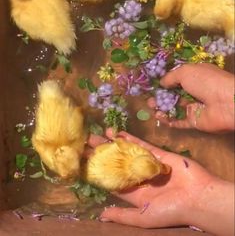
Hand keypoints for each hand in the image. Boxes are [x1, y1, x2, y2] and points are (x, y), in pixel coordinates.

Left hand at [87, 131, 233, 235]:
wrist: (197, 197)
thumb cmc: (170, 211)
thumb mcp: (143, 217)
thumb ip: (122, 215)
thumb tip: (101, 215)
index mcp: (133, 193)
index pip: (111, 180)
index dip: (98, 171)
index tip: (84, 161)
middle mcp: (138, 176)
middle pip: (115, 162)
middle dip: (101, 153)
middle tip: (86, 142)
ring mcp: (147, 164)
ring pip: (126, 152)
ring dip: (112, 144)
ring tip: (97, 135)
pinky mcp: (158, 154)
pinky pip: (142, 145)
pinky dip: (130, 139)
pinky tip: (118, 134)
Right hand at [150, 63, 233, 132]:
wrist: (226, 102)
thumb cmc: (206, 81)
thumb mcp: (185, 72)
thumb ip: (170, 77)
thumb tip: (161, 83)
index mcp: (194, 76)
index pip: (176, 79)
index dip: (164, 82)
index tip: (152, 85)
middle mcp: (193, 91)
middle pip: (173, 95)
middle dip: (159, 96)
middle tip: (149, 99)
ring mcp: (193, 107)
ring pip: (173, 108)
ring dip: (161, 108)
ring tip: (151, 107)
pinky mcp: (194, 121)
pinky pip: (178, 121)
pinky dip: (168, 120)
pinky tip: (159, 117)